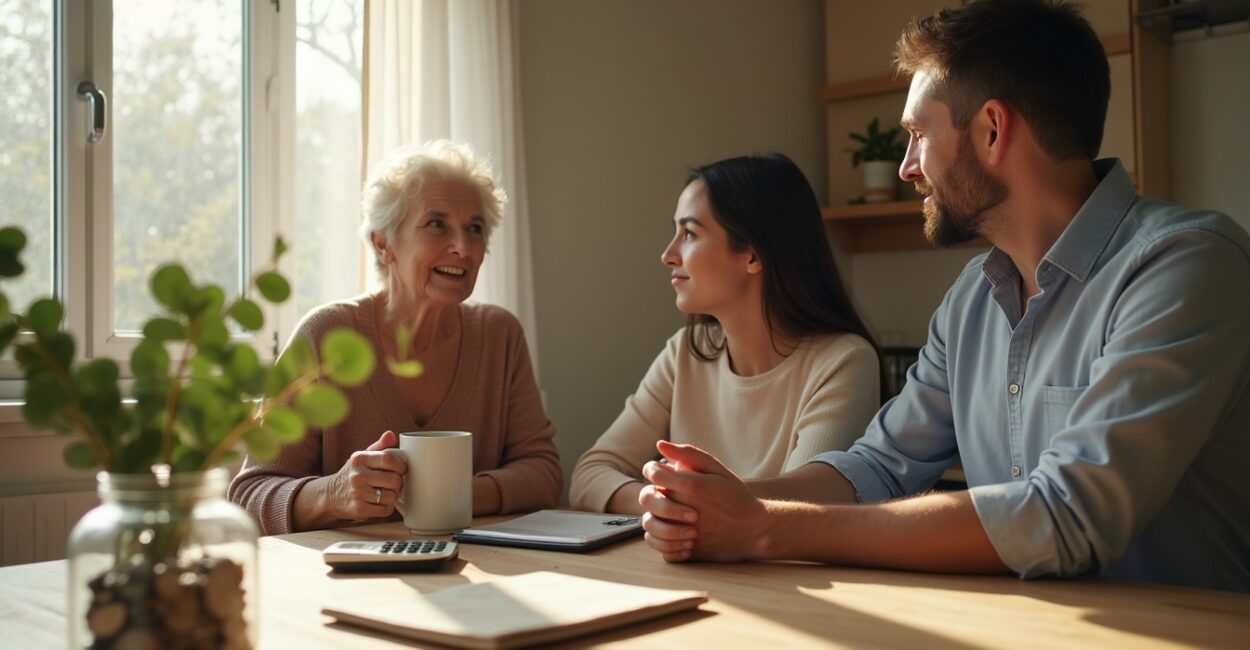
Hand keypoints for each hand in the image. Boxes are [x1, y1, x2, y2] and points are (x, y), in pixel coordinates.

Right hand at [324, 430, 407, 520]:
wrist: (331, 494)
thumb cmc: (353, 473)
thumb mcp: (363, 457)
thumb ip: (379, 446)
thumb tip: (390, 434)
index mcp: (360, 459)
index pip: (389, 459)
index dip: (401, 465)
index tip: (401, 469)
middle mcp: (357, 476)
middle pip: (394, 479)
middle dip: (399, 482)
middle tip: (394, 482)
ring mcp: (357, 493)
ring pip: (392, 496)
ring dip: (393, 496)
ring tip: (386, 492)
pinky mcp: (359, 509)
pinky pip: (386, 510)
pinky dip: (387, 507)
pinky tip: (380, 502)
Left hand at [640, 440, 767, 562]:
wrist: (756, 530)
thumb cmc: (736, 496)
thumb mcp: (717, 469)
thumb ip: (688, 454)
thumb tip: (660, 445)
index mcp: (690, 485)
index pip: (653, 472)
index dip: (653, 470)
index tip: (663, 474)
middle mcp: (682, 509)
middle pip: (646, 497)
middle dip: (653, 493)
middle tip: (668, 495)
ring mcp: (684, 533)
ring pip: (649, 525)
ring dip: (656, 518)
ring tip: (671, 516)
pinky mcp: (688, 553)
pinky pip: (662, 550)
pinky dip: (664, 543)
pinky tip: (678, 536)